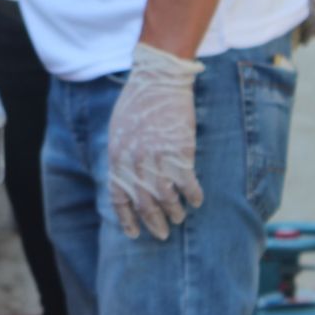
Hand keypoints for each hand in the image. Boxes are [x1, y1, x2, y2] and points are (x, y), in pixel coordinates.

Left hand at [107, 43, 203, 240]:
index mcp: (117, 157)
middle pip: (144, 203)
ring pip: (166, 198)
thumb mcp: (118, 131)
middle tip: (162, 234)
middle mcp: (135, 161)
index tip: (135, 234)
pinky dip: (193, 195)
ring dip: (174, 212)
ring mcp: (158, 157)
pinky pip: (187, 183)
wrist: (157, 80)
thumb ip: (121, 157)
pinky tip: (196, 200)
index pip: (119, 198)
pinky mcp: (180, 151)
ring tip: (179, 216)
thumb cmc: (137, 104)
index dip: (128, 219)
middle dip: (154, 223)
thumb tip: (125, 180)